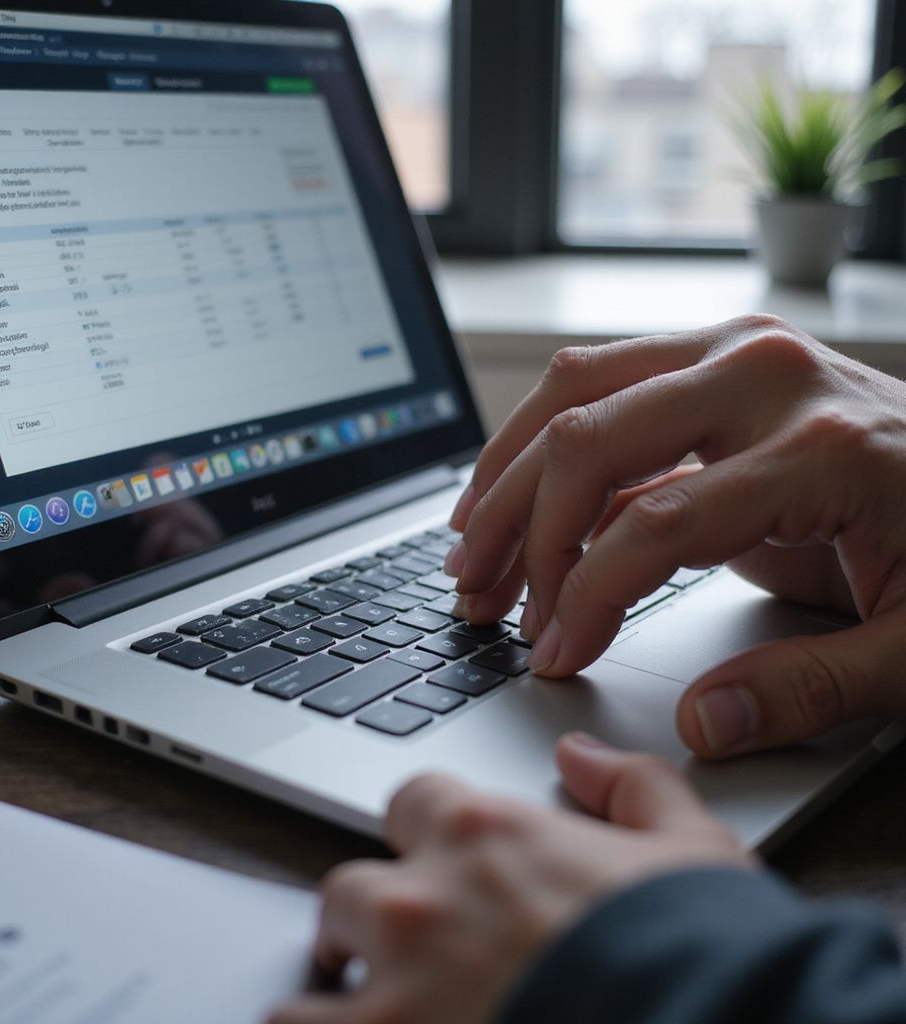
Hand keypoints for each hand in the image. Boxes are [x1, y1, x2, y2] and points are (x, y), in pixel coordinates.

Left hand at [268, 735, 748, 1023]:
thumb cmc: (702, 954)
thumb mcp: (692, 848)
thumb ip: (632, 786)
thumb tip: (580, 756)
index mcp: (486, 834)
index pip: (411, 803)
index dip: (424, 834)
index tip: (438, 863)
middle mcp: (424, 903)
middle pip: (349, 888)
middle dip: (371, 918)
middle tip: (405, 954)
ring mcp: (396, 991)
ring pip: (315, 975)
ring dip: (333, 994)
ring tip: (375, 1013)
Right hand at [446, 315, 905, 756]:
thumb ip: (809, 691)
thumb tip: (701, 725)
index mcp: (821, 445)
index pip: (654, 525)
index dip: (586, 599)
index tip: (554, 655)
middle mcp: (763, 373)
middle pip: (588, 439)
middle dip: (519, 529)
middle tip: (480, 599)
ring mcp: (734, 352)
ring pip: (575, 391)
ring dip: (508, 472)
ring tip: (471, 546)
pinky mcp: (713, 359)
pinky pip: (600, 384)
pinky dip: (543, 442)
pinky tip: (514, 497)